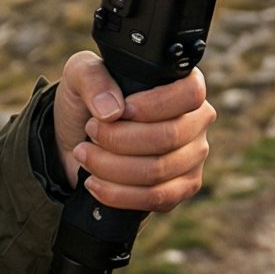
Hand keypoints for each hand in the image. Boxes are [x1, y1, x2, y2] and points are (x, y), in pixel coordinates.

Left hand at [51, 51, 212, 212]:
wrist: (78, 138)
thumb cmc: (89, 100)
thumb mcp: (80, 75)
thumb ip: (92, 79)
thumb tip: (111, 110)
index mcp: (183, 85)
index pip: (190, 93)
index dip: (154, 105)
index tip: (121, 111)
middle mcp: (196, 121)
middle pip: (170, 136)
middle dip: (120, 138)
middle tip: (91, 131)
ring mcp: (192, 157)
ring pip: (159, 170)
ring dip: (112, 166)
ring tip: (85, 155)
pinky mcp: (181, 188)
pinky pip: (158, 198)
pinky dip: (120, 194)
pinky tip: (95, 183)